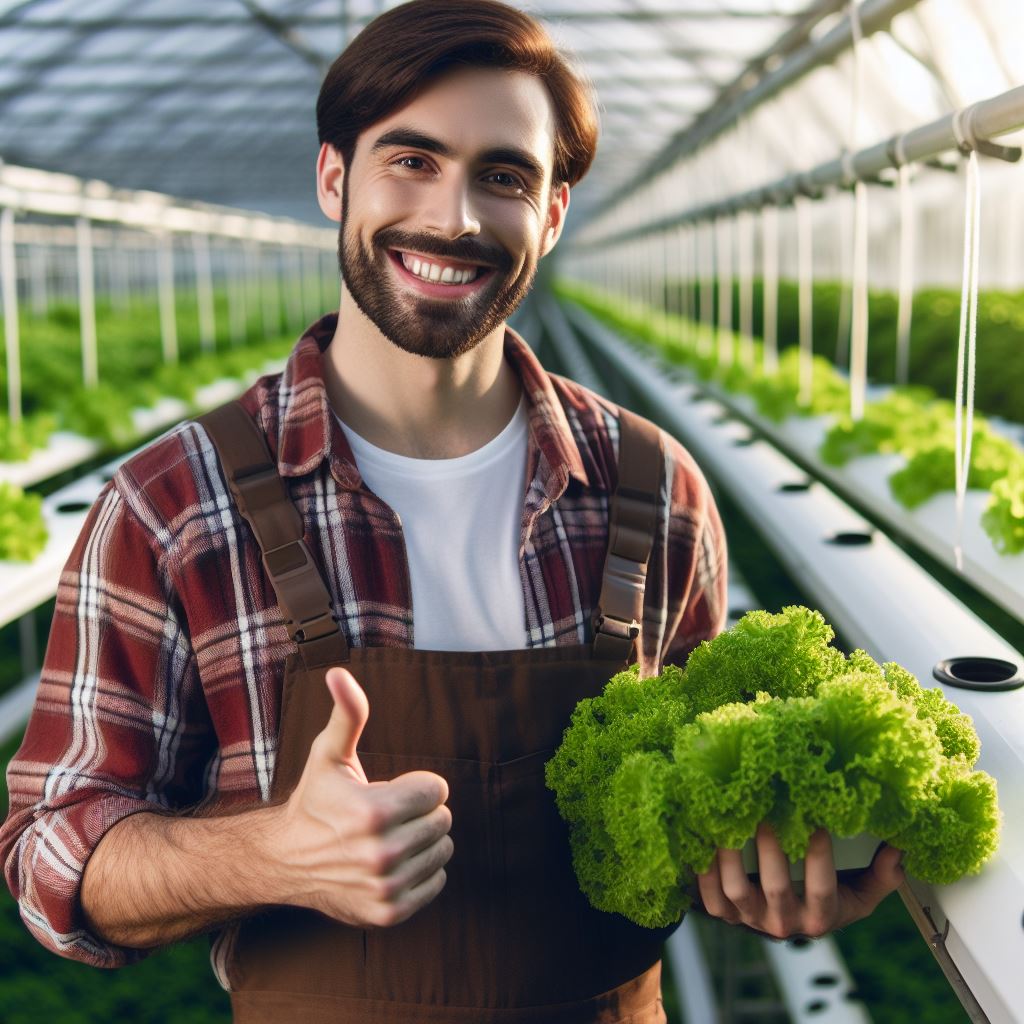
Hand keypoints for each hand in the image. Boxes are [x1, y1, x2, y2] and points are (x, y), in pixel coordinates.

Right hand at [266, 667, 452, 927]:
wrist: (285, 860)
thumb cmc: (315, 800)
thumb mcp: (329, 753)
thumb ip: (347, 713)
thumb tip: (338, 673)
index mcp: (374, 812)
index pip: (438, 790)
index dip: (416, 786)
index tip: (388, 790)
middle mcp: (382, 854)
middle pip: (443, 820)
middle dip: (420, 812)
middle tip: (387, 815)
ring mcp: (387, 887)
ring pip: (443, 849)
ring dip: (423, 840)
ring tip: (388, 837)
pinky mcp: (389, 912)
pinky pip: (437, 880)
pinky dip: (422, 870)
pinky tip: (392, 862)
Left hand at [696, 822, 903, 939]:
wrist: (791, 921)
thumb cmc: (826, 899)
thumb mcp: (860, 892)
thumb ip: (883, 875)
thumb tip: (900, 849)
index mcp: (820, 916)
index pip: (822, 888)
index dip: (819, 856)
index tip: (817, 822)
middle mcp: (783, 922)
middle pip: (775, 886)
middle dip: (770, 847)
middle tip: (766, 811)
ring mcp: (750, 918)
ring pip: (736, 890)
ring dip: (731, 855)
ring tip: (729, 820)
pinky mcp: (725, 914)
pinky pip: (709, 897)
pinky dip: (702, 870)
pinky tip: (702, 840)